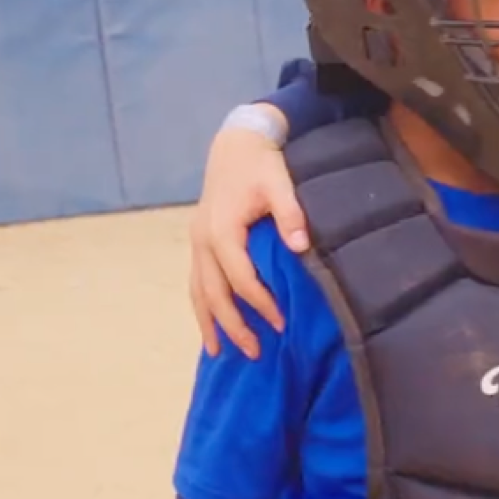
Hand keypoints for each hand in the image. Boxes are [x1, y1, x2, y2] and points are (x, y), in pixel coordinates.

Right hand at [191, 126, 303, 357]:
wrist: (235, 144)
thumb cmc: (261, 164)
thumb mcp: (279, 183)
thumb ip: (290, 214)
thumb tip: (302, 247)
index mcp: (222, 230)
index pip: (241, 278)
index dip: (261, 303)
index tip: (282, 323)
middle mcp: (202, 240)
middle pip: (214, 293)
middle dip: (233, 326)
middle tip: (255, 352)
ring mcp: (197, 242)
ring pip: (198, 291)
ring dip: (210, 323)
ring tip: (221, 353)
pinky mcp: (199, 242)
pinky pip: (196, 282)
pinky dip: (202, 306)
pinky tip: (210, 327)